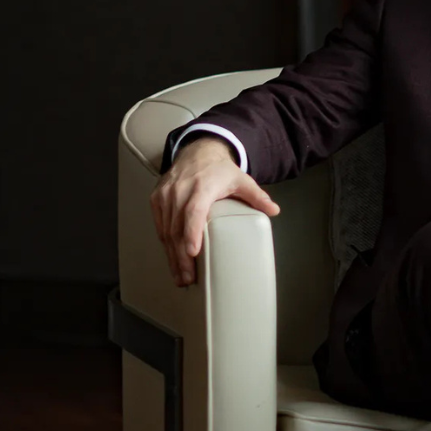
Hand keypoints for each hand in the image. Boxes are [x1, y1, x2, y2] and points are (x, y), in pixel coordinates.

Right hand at [150, 136, 279, 286]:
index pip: (193, 211)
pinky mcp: (157, 200)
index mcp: (202, 187)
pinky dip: (165, 244)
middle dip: (181, 257)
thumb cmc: (220, 170)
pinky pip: (160, 226)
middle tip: (188, 279)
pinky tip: (173, 260)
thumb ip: (257, 196)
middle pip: (177, 228)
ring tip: (181, 276)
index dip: (191, 232)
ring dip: (172, 256)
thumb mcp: (242, 180)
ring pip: (166, 230)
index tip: (192, 252)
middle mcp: (180, 191)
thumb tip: (274, 211)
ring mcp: (165, 196)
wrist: (197, 152)